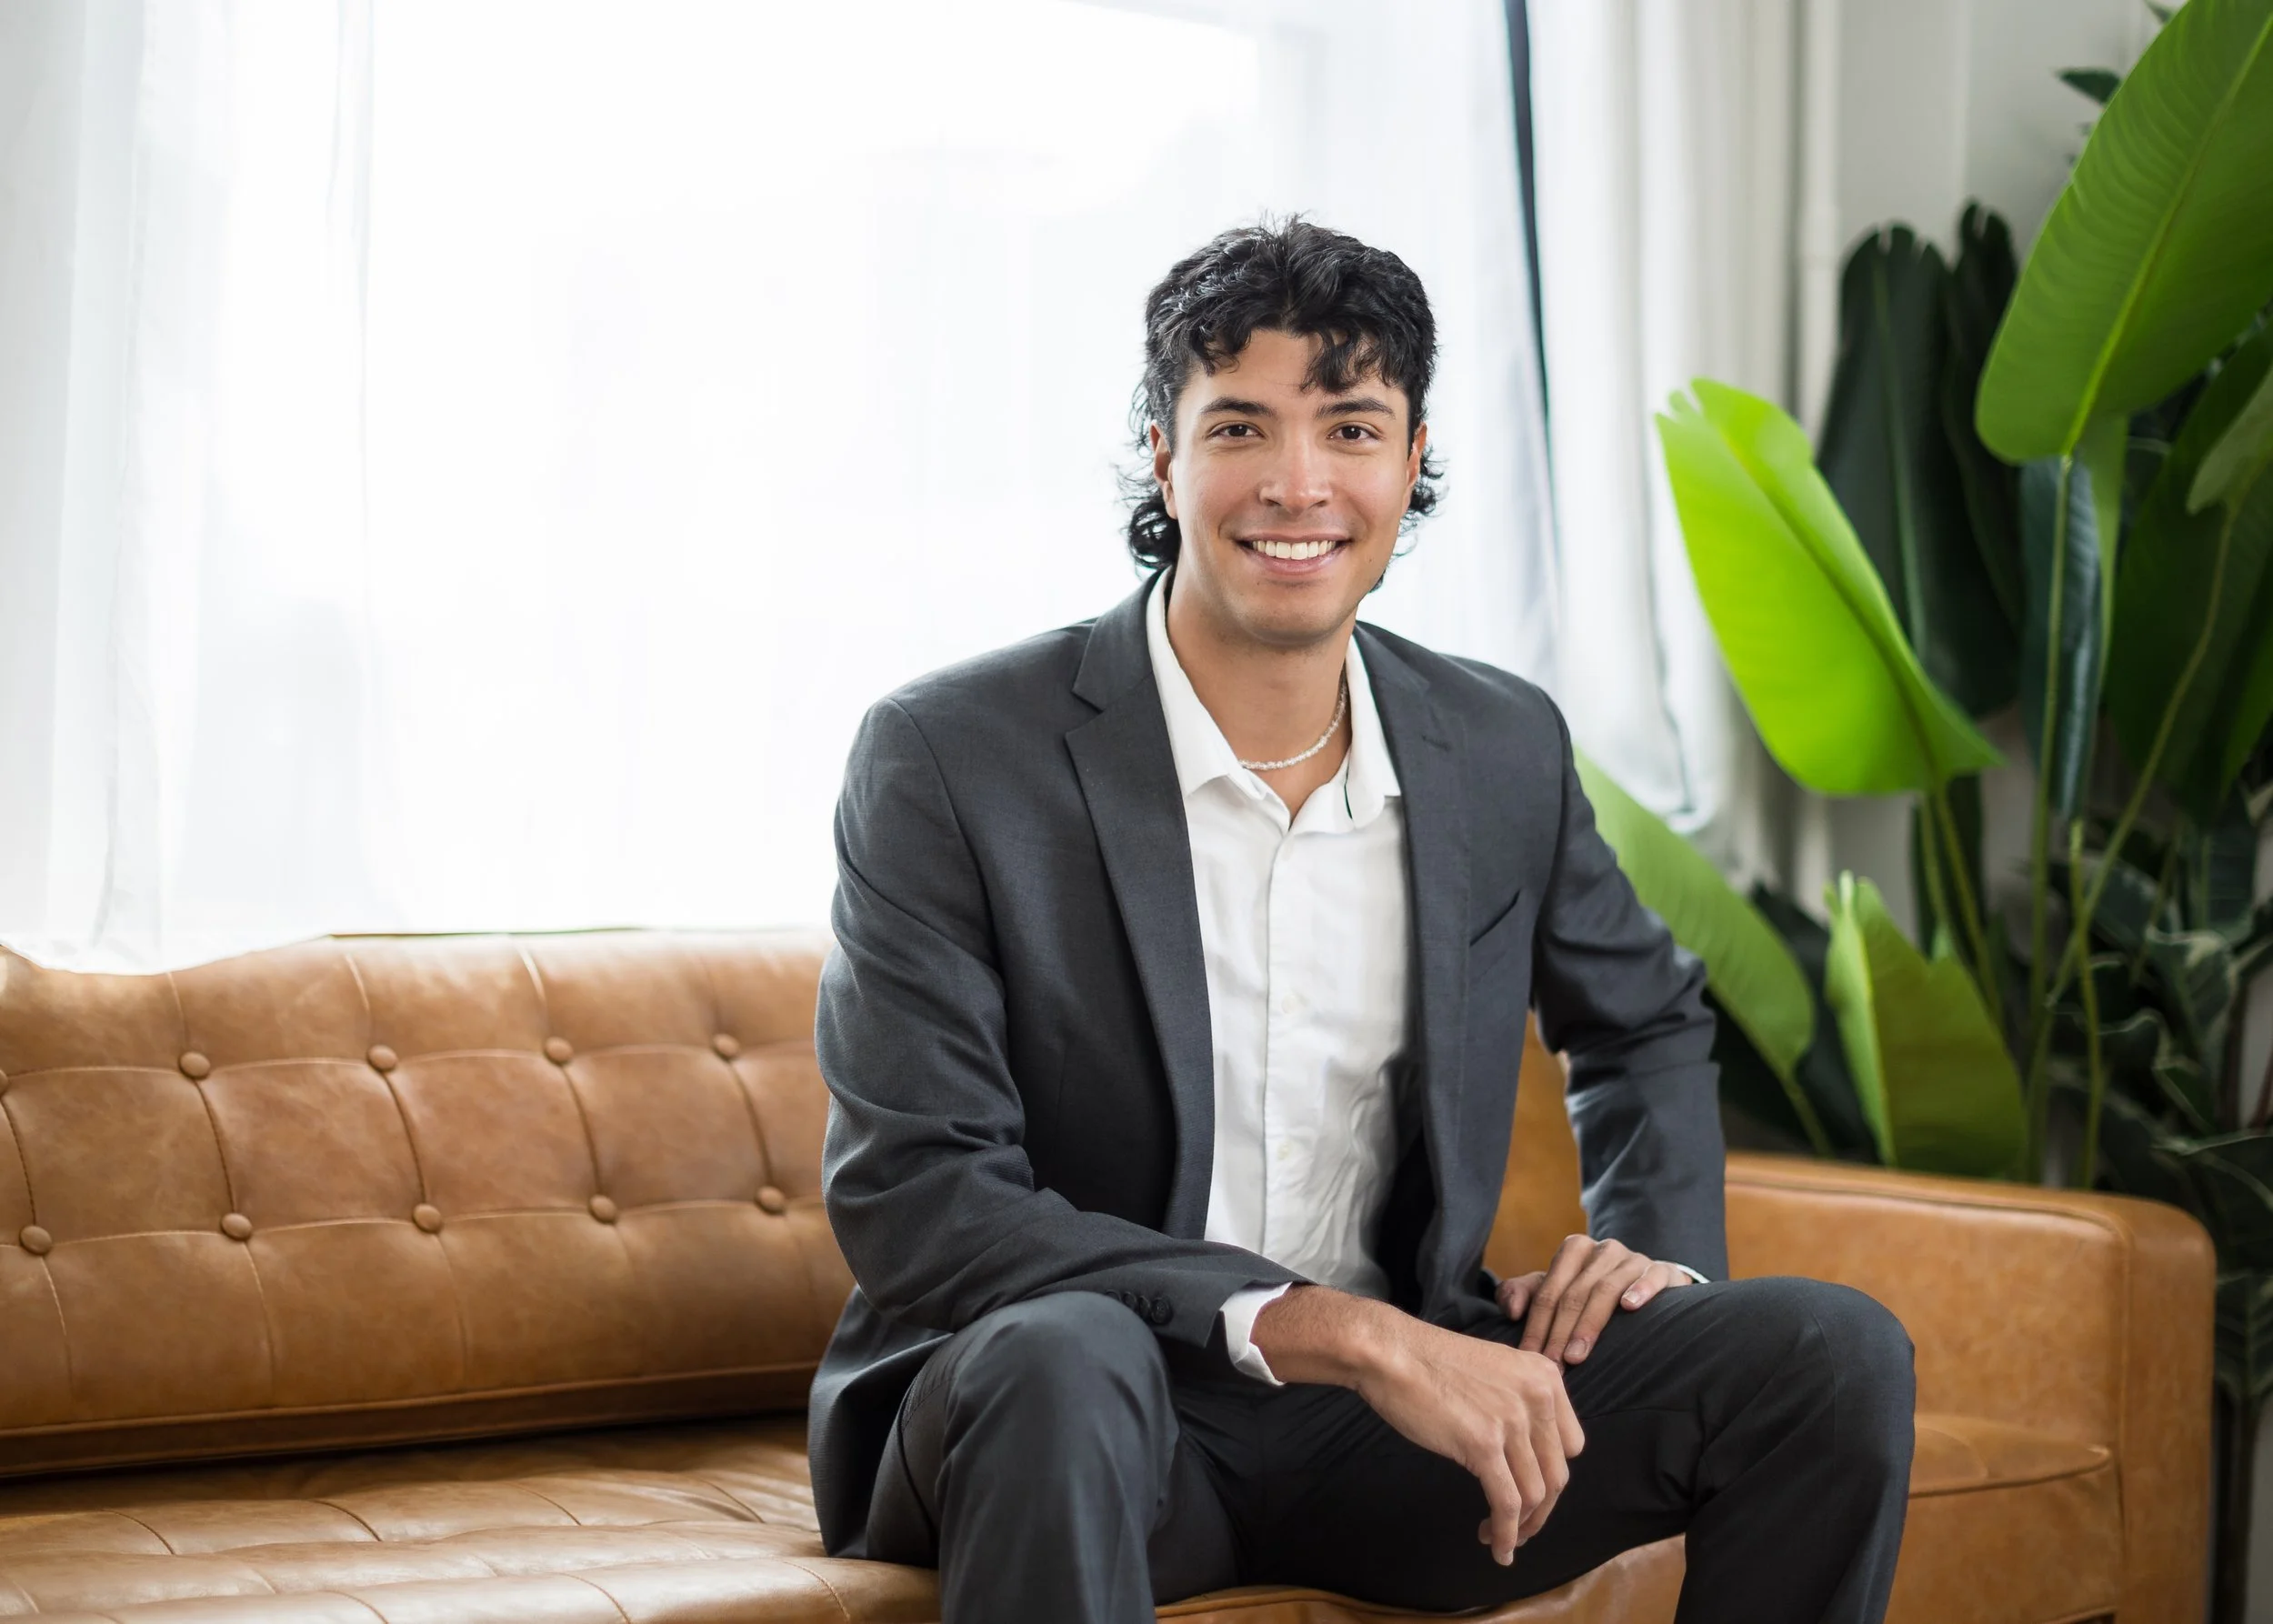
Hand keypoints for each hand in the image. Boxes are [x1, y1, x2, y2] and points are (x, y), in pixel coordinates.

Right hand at [1250, 1288, 1584, 1565]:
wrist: (1391, 1353)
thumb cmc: (1430, 1363)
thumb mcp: (1495, 1371)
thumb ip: (1519, 1401)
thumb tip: (1526, 1450)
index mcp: (1545, 1376)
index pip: (1571, 1444)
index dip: (1552, 1476)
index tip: (1532, 1493)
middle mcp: (1538, 1396)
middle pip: (1556, 1474)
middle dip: (1540, 1510)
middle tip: (1519, 1527)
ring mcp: (1513, 1420)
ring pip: (1535, 1494)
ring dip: (1521, 1527)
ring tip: (1498, 1537)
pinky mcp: (1484, 1443)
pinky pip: (1506, 1502)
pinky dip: (1505, 1533)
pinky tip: (1496, 1547)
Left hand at [1497, 1235, 1694, 1364]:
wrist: (1646, 1284)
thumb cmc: (1592, 1292)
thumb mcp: (1556, 1289)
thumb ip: (1524, 1294)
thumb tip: (1512, 1312)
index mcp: (1575, 1249)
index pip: (1548, 1291)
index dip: (1537, 1325)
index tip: (1530, 1357)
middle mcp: (1603, 1250)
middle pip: (1574, 1293)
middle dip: (1560, 1332)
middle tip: (1552, 1365)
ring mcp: (1634, 1259)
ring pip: (1606, 1289)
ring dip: (1589, 1324)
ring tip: (1577, 1355)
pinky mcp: (1663, 1271)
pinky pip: (1652, 1278)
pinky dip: (1640, 1290)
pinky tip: (1630, 1307)